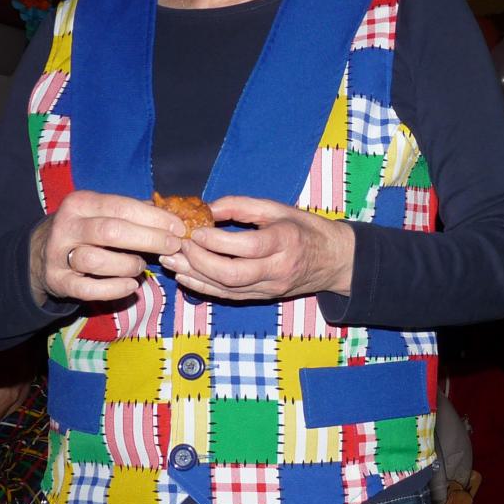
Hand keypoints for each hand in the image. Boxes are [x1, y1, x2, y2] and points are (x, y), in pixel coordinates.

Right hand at [29, 190, 185, 302]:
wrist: (41, 253)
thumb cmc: (86, 230)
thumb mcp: (103, 212)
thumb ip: (134, 212)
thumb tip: (172, 215)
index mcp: (81, 202)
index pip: (122, 207)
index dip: (154, 218)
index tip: (179, 228)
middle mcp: (67, 226)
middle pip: (111, 231)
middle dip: (148, 238)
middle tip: (172, 246)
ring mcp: (59, 255)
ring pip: (97, 260)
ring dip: (128, 265)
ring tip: (141, 267)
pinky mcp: (58, 281)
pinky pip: (87, 289)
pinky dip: (113, 289)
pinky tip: (130, 286)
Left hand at [159, 195, 353, 300]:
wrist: (333, 261)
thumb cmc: (305, 229)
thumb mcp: (278, 208)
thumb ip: (241, 206)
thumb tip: (206, 209)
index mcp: (285, 241)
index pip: (247, 247)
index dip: (217, 241)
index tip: (195, 230)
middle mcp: (277, 269)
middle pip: (232, 274)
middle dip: (199, 261)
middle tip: (178, 245)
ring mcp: (270, 288)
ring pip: (226, 289)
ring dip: (194, 275)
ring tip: (170, 259)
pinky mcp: (262, 297)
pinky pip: (228, 296)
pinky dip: (203, 287)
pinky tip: (184, 275)